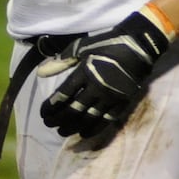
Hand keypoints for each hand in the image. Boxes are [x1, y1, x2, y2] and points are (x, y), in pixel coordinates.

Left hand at [36, 10, 170, 137]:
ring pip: (89, 117)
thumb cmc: (106, 44)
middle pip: (74, 109)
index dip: (52, 106)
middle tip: (49, 125)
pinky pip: (107, 120)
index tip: (44, 113)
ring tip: (62, 132)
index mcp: (85, 72)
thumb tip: (40, 73)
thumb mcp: (81, 47)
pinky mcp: (123, 102)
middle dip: (59, 119)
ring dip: (73, 126)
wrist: (138, 46)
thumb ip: (62, 61)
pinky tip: (84, 134)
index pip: (64, 94)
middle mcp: (97, 87)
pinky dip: (94, 128)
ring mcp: (111, 96)